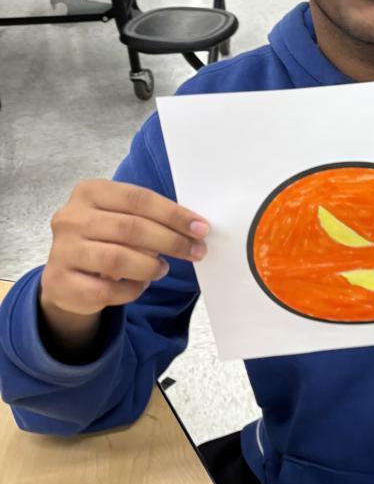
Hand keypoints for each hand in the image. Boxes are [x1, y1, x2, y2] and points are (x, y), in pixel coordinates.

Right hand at [39, 180, 208, 353]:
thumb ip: (150, 218)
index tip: (201, 228)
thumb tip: (195, 228)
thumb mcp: (122, 219)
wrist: (66, 275)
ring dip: (150, 266)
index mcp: (89, 192)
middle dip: (171, 241)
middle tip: (196, 251)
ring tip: (163, 268)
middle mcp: (71, 218)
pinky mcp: (61, 282)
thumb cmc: (105, 240)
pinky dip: (132, 290)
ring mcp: (63, 250)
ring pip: (117, 259)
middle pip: (130, 228)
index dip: (173, 214)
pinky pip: (106, 291)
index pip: (138, 198)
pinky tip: (141, 285)